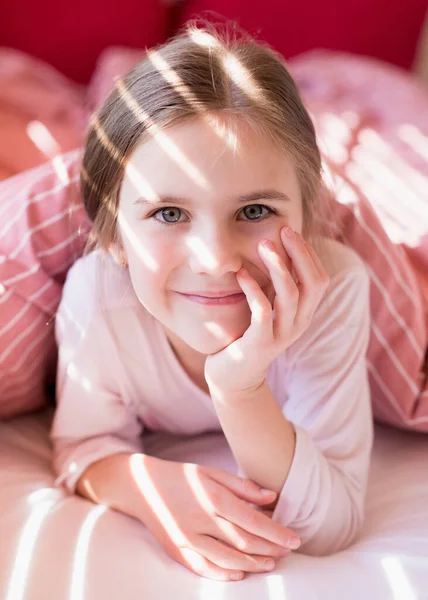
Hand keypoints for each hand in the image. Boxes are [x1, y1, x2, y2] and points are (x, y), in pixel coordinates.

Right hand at [133, 457, 299, 580]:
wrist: (140, 486)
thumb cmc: (182, 476)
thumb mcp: (212, 472)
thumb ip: (242, 486)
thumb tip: (272, 496)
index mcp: (212, 497)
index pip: (252, 520)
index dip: (276, 532)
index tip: (295, 538)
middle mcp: (201, 520)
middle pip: (243, 541)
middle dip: (270, 548)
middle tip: (288, 551)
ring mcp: (187, 538)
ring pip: (227, 559)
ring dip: (253, 564)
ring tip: (271, 563)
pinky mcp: (177, 551)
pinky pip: (204, 568)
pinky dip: (224, 574)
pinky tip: (241, 574)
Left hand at [204, 227, 329, 397]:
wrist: (234, 377)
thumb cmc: (248, 336)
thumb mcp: (269, 309)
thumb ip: (276, 288)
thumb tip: (276, 250)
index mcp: (304, 314)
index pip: (320, 279)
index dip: (308, 254)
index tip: (291, 231)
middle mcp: (299, 324)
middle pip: (313, 284)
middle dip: (300, 253)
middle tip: (284, 229)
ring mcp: (281, 335)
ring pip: (290, 295)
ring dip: (278, 266)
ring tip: (263, 244)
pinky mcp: (260, 343)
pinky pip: (262, 311)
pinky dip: (253, 289)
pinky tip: (241, 273)